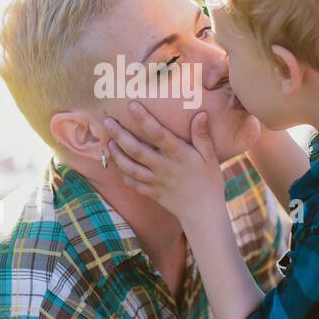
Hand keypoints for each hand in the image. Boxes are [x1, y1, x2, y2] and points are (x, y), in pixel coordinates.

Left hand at [103, 102, 223, 221]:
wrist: (203, 213)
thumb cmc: (208, 182)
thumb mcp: (210, 157)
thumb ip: (202, 136)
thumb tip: (200, 113)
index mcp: (178, 155)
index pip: (158, 134)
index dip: (144, 119)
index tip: (132, 105)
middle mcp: (163, 167)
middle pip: (136, 150)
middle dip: (120, 135)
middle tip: (108, 121)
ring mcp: (155, 182)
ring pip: (130, 167)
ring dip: (117, 154)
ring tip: (109, 142)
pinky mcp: (151, 193)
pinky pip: (132, 183)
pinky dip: (122, 174)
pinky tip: (116, 164)